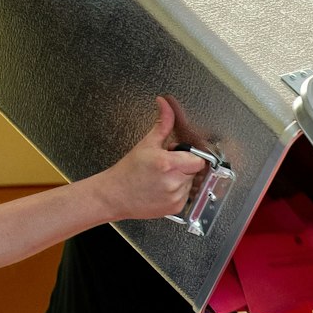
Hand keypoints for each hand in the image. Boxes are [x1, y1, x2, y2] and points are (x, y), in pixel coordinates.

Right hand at [94, 96, 208, 221]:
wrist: (115, 195)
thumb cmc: (128, 171)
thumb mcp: (146, 144)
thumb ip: (162, 124)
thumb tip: (165, 104)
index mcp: (168, 164)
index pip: (198, 160)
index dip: (190, 156)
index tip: (179, 155)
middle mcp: (173, 182)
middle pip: (194, 170)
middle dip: (184, 165)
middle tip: (166, 165)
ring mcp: (175, 197)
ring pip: (190, 183)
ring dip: (181, 179)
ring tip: (161, 178)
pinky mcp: (175, 207)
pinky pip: (186, 196)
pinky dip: (177, 191)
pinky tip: (161, 188)